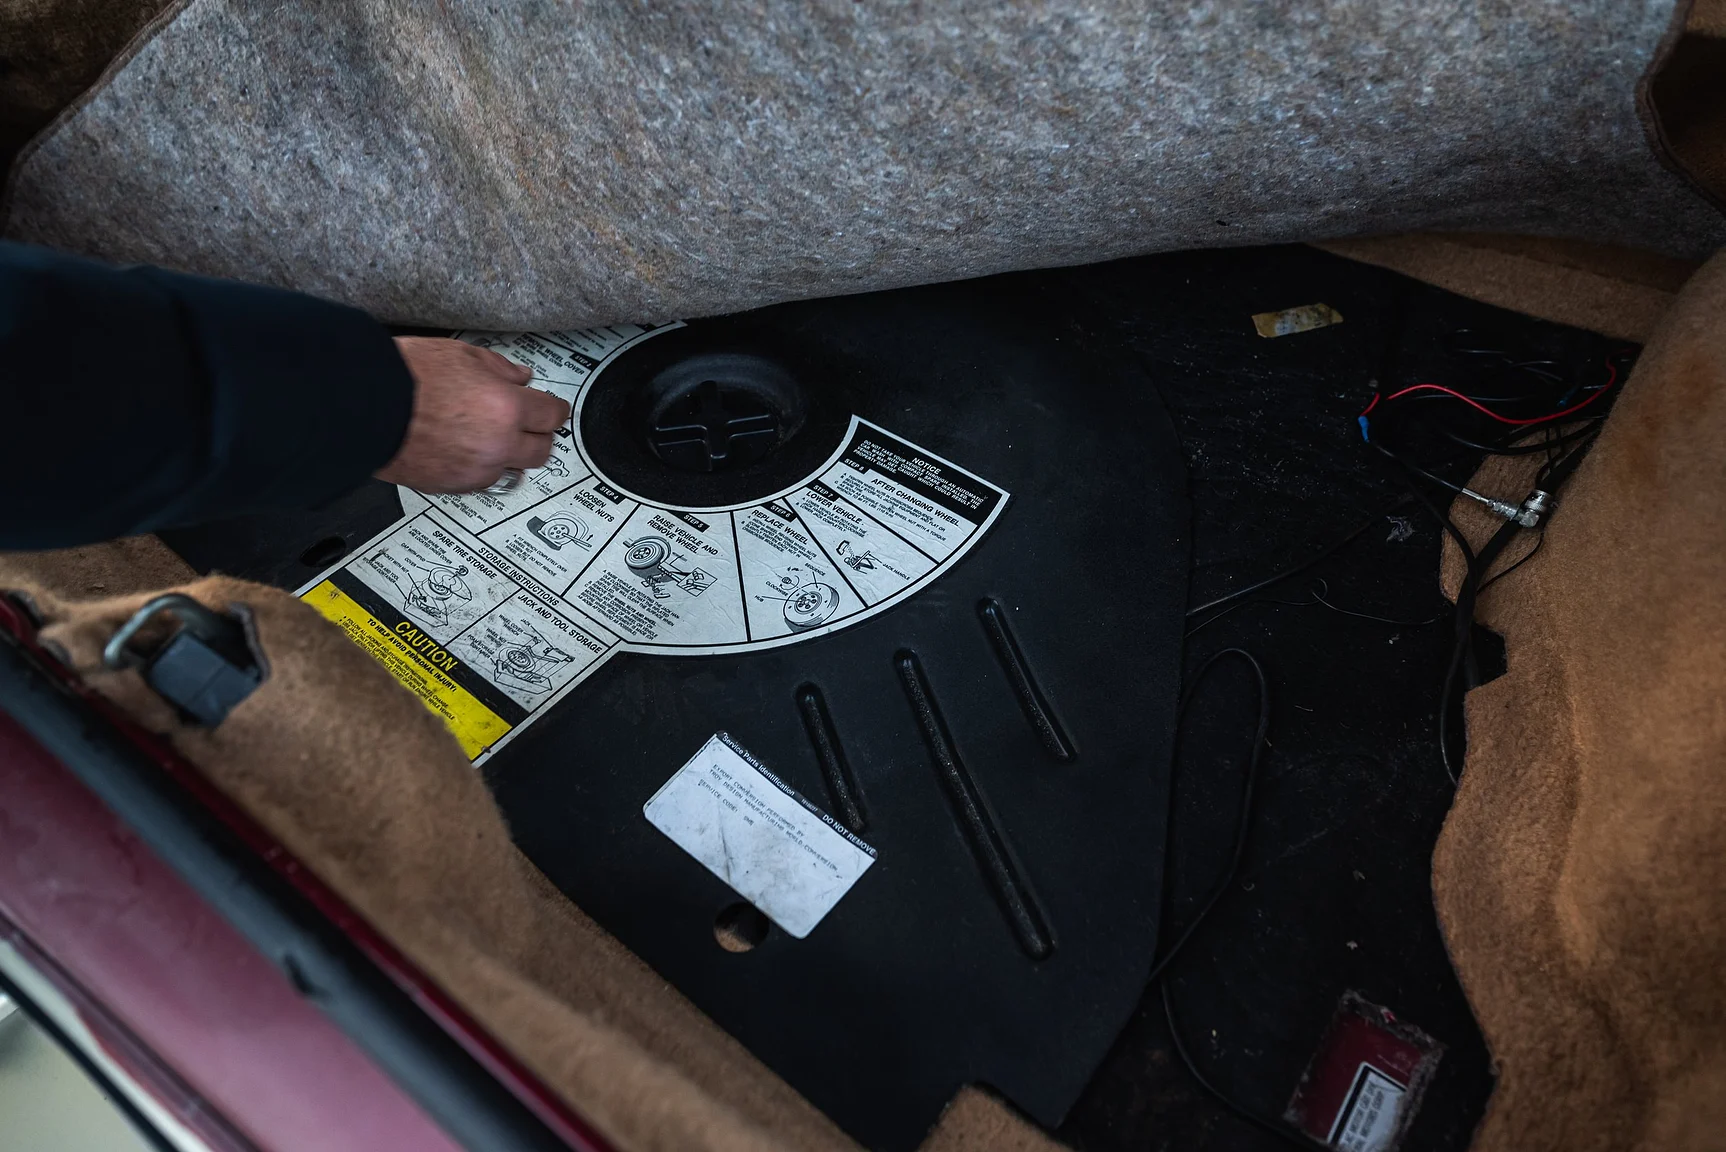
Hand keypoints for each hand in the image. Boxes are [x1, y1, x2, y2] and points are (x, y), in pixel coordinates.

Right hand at [376, 337, 570, 492]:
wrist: (361, 406)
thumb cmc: (403, 376)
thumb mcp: (461, 355)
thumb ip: (499, 368)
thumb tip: (520, 378)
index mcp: (506, 408)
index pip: (552, 415)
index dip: (553, 410)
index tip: (551, 409)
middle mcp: (497, 444)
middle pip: (541, 450)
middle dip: (538, 436)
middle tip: (528, 425)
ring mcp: (475, 470)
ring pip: (513, 470)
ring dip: (509, 455)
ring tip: (489, 437)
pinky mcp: (453, 485)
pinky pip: (481, 481)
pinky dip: (480, 467)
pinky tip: (465, 449)